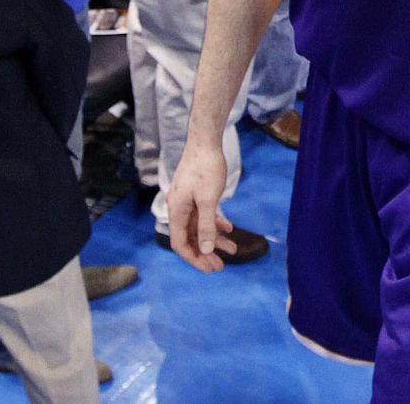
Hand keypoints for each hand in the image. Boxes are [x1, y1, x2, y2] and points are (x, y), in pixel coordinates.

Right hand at [167, 138, 235, 272]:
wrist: (206, 141)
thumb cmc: (206, 169)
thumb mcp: (208, 200)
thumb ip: (206, 227)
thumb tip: (206, 250)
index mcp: (176, 210)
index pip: (179, 243)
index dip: (194, 258)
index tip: (210, 268)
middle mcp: (179, 208)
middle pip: (190, 238)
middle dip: (206, 252)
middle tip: (221, 266)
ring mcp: (187, 201)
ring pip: (199, 227)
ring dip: (214, 239)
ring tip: (233, 249)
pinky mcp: (196, 194)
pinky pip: (204, 215)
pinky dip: (216, 223)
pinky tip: (229, 227)